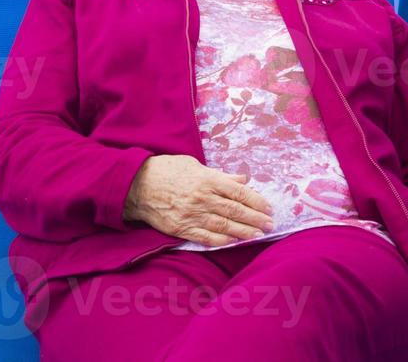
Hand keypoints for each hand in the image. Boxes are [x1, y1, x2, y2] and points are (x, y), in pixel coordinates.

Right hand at [123, 154, 274, 245]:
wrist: (137, 186)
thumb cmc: (167, 170)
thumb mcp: (195, 165)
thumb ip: (220, 175)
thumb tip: (242, 179)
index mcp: (207, 180)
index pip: (239, 193)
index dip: (256, 201)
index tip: (268, 208)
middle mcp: (203, 198)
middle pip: (235, 211)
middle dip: (255, 219)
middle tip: (270, 224)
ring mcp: (192, 215)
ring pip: (224, 226)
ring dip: (243, 232)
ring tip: (257, 235)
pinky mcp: (181, 228)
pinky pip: (205, 237)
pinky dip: (221, 241)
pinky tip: (233, 242)